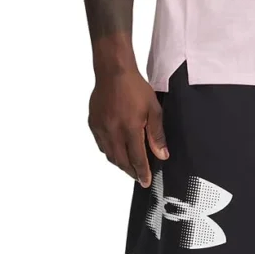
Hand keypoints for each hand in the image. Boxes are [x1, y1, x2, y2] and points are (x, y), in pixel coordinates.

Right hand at [88, 70, 167, 187]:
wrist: (113, 71)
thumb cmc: (134, 88)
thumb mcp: (153, 110)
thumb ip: (157, 135)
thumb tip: (161, 155)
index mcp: (130, 129)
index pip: (137, 159)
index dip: (142, 173)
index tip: (146, 182)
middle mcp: (113, 131)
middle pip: (122, 161)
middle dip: (131, 172)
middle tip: (138, 177)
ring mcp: (101, 128)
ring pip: (110, 155)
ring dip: (120, 163)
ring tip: (129, 166)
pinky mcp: (93, 123)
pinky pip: (101, 145)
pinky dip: (110, 152)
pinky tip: (116, 151)